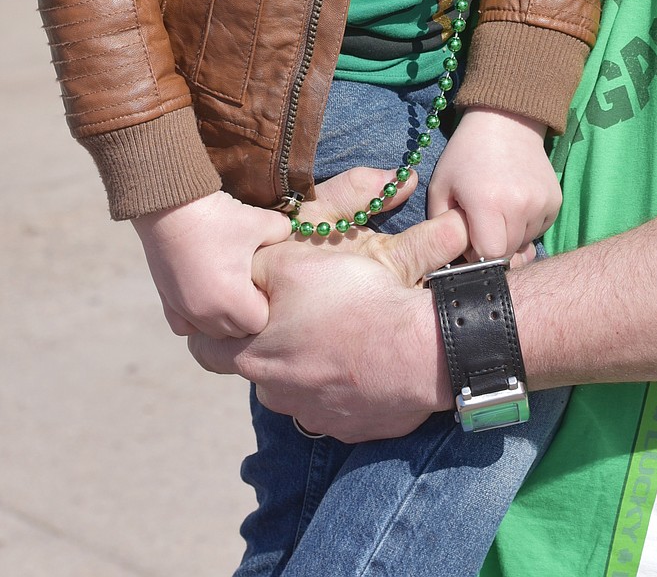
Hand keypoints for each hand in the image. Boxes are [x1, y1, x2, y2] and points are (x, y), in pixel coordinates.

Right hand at [132, 191, 290, 338]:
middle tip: (249, 283)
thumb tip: (290, 234)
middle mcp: (206, 313)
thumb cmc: (220, 217)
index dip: (265, 303)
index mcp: (232, 300)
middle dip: (247, 312)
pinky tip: (204, 295)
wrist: (172, 206)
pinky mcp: (167, 301)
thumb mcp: (261, 222)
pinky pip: (185, 326)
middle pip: (236, 332)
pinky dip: (197, 318)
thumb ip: (283, 232)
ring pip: (211, 331)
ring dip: (223, 316)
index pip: (258, 323)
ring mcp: (184, 309)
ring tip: (228, 286)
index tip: (263, 281)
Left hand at [188, 203, 468, 439]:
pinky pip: (337, 402)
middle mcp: (276, 395)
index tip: (227, 309)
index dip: (211, 325)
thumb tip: (239, 272)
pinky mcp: (350, 427)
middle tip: (295, 315)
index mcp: (252, 357)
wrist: (417, 351)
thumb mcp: (294, 263)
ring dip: (308, 364)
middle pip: (256, 366)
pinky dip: (344, 382)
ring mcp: (315, 417)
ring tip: (338, 332)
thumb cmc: (353, 300)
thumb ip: (256, 268)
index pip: (206, 348)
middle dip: (268, 342)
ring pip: (296, 386)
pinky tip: (364, 357)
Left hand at [428, 108, 560, 261]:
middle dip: (493, 245)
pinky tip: (515, 203)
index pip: (490, 255)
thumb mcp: (441, 188)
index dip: (477, 254)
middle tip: (482, 223)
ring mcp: (541, 203)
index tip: (470, 240)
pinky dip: (527, 225)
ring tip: (499, 209)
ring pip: (525, 242)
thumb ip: (442, 229)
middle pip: (508, 252)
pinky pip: (539, 230)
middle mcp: (519, 205)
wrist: (505, 121)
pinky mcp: (555, 201)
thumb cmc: (466, 155)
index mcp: (487, 203)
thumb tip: (455, 263)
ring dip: (510, 236)